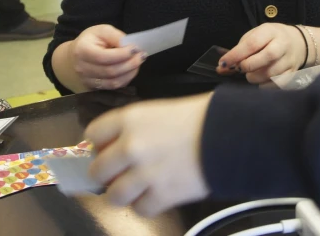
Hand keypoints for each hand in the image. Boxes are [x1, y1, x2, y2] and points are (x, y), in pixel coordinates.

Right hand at [71, 25, 146, 90]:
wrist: (72, 59)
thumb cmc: (89, 42)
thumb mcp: (101, 31)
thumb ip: (115, 36)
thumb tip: (130, 45)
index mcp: (82, 51)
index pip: (104, 57)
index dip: (123, 54)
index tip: (136, 48)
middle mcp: (82, 69)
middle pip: (111, 71)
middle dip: (130, 64)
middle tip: (141, 56)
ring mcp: (87, 81)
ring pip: (114, 82)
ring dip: (130, 73)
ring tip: (138, 63)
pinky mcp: (93, 90)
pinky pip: (113, 88)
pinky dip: (125, 80)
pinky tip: (130, 71)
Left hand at [85, 92, 212, 216]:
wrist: (226, 134)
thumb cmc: (194, 117)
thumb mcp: (154, 110)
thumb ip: (130, 127)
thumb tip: (111, 147)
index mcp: (128, 119)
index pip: (93, 134)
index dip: (98, 144)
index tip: (106, 149)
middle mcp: (130, 146)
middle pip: (97, 170)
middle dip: (105, 174)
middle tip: (117, 174)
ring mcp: (145, 173)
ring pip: (114, 196)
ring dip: (122, 194)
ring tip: (134, 188)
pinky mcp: (163, 196)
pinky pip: (140, 209)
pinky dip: (145, 205)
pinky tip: (153, 195)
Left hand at [218, 23, 305, 83]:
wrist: (299, 43)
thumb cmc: (269, 39)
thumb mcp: (255, 35)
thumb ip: (239, 49)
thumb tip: (222, 67)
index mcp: (269, 31)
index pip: (252, 43)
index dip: (236, 55)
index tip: (223, 63)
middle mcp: (282, 45)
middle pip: (266, 58)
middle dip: (247, 66)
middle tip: (239, 68)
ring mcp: (289, 60)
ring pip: (271, 74)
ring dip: (255, 77)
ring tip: (250, 74)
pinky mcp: (293, 73)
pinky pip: (278, 84)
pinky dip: (265, 86)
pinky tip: (261, 81)